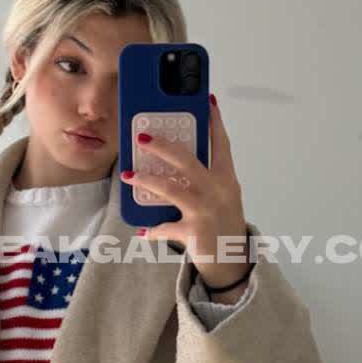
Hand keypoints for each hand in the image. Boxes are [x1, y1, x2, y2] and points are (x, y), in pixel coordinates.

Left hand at [121, 96, 250, 289]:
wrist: (232, 262)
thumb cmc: (223, 224)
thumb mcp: (220, 196)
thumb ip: (204, 178)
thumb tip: (173, 159)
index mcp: (226, 179)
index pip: (221, 144)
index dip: (214, 122)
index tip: (208, 100)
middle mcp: (218, 192)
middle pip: (188, 162)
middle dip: (163, 147)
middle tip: (142, 137)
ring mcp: (207, 212)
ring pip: (173, 189)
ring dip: (148, 181)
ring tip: (129, 175)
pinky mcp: (195, 233)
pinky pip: (167, 228)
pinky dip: (153, 229)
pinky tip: (142, 230)